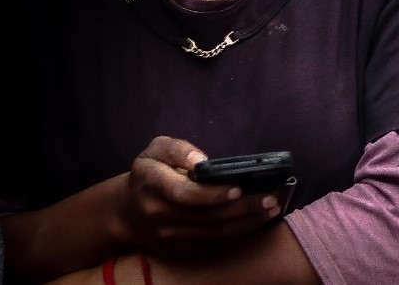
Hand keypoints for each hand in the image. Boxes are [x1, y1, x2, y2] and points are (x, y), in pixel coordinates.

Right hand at [118, 137, 281, 255]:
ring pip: (213, 233)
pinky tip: (256, 220)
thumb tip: (202, 160)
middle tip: (271, 197)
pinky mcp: (177, 249)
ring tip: (272, 208)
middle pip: (206, 216)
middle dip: (243, 208)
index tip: (239, 188)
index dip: (213, 194)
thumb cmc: (149, 173)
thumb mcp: (155, 150)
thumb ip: (177, 149)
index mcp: (151, 184)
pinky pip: (212, 243)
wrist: (127, 211)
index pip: (185, 194)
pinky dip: (237, 232)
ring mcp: (167, 236)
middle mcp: (158, 213)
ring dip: (247, 222)